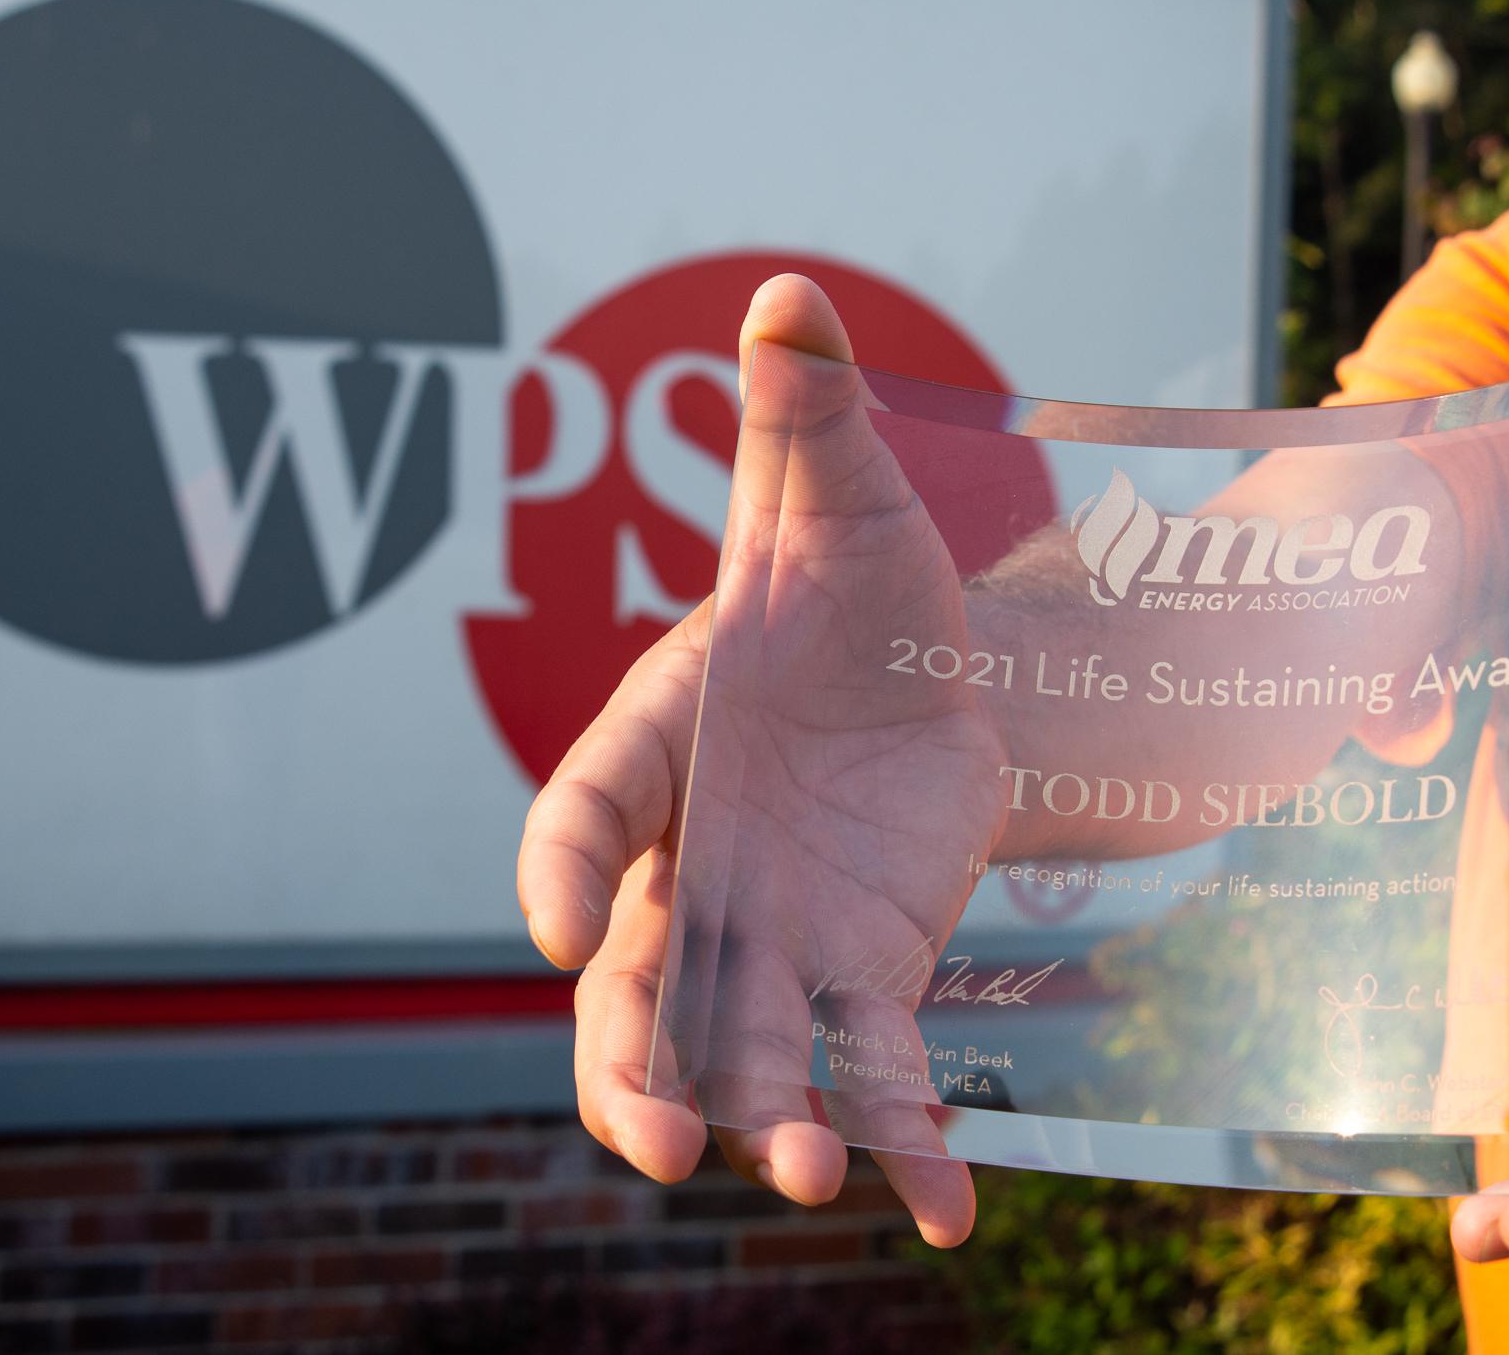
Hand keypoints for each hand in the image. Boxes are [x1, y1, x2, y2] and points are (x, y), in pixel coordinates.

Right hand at [517, 274, 991, 1244]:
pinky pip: (872, 1071)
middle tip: (658, 1131)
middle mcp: (690, 862)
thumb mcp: (836, 501)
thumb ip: (803, 418)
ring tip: (798, 1174)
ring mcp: (772, 935)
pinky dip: (904, 1146)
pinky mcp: (863, 973)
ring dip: (766, 1116)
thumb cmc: (851, 588)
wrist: (931, 672)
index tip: (559, 922)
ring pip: (742, 1047)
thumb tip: (788, 294)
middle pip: (634, 978)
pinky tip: (948, 1214)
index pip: (581, 812)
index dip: (561, 863)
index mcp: (655, 745)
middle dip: (634, 1059)